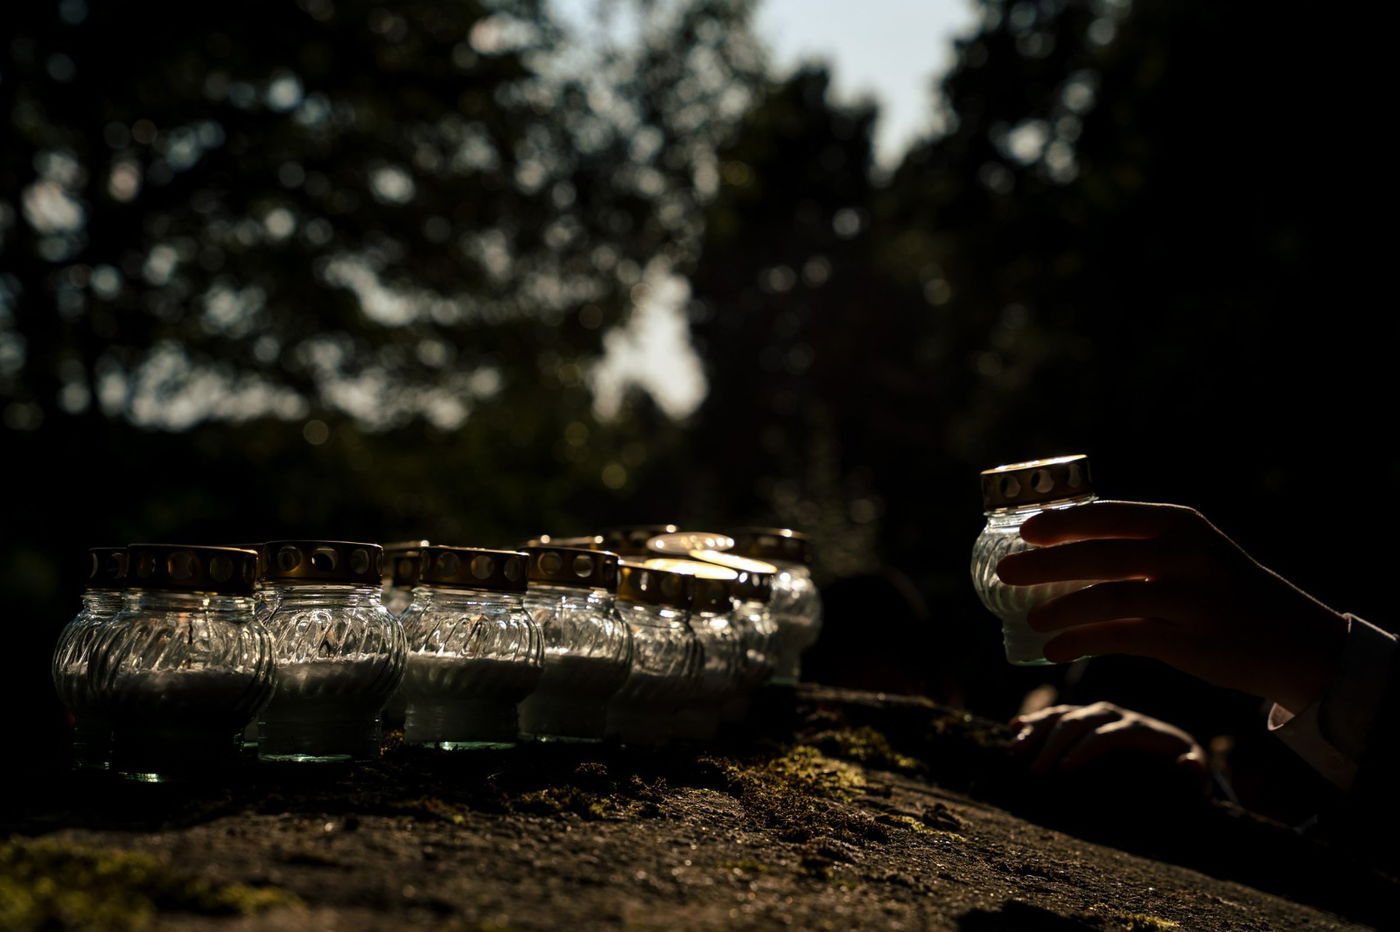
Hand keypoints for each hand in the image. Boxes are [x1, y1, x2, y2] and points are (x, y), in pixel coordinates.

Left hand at [996, 501, 1346, 714]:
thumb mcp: (1193, 550)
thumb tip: (1060, 543)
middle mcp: (1187, 556)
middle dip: (1045, 563)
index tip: (1025, 529)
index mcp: (1182, 525)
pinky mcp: (1188, 642)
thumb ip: (1140, 544)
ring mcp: (1189, 599)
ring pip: (1107, 599)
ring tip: (1031, 619)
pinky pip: (1120, 639)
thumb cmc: (1224, 589)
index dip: (1064, 522)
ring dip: (1060, 609)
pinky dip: (1080, 643)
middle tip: (1004, 571)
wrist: (1292, 638)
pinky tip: (1054, 650)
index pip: (1111, 516)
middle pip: (1100, 556)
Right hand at [1010, 701, 1206, 778]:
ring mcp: (1095, 714)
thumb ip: (1195, 769)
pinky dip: (1034, 719)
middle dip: (1054, 744)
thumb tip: (1188, 765)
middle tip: (1034, 771)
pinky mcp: (1082, 719)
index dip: (1085, 750)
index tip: (1063, 772)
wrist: (1171, 752)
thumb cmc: (1182, 768)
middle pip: (1079, 721)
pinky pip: (1054, 714)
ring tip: (1015, 751)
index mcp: (1141, 729)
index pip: (1108, 735)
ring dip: (1036, 729)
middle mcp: (1115, 715)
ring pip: (1063, 713)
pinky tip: (1013, 727)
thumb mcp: (1195, 771)